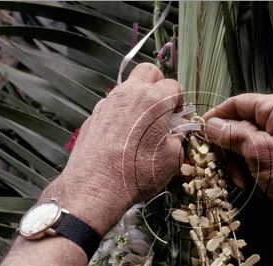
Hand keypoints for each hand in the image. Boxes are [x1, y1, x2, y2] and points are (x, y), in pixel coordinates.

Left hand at [43, 63, 183, 234]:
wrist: (96, 187)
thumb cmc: (139, 172)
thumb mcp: (172, 158)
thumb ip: (178, 137)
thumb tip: (177, 130)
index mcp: (154, 100)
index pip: (174, 85)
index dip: (179, 101)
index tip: (178, 117)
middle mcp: (129, 93)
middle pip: (148, 71)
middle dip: (158, 84)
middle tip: (160, 109)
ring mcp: (107, 103)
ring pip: (127, 87)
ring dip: (138, 98)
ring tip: (141, 125)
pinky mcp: (92, 116)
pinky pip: (112, 105)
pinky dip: (121, 113)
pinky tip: (121, 137)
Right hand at [204, 93, 272, 224]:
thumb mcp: (257, 152)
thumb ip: (231, 134)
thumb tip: (209, 125)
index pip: (239, 102)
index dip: (217, 116)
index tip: (200, 131)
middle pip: (241, 125)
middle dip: (230, 149)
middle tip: (223, 168)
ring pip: (246, 144)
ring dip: (239, 164)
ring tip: (244, 182)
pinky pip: (258, 156)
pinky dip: (251, 170)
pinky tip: (254, 186)